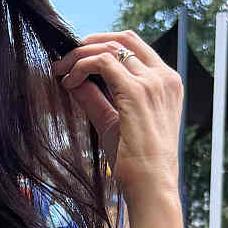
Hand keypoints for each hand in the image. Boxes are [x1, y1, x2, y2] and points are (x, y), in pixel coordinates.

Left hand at [52, 30, 182, 210]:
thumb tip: (72, 82)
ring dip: (79, 56)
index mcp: (166, 82)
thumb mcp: (113, 123)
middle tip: (65, 59)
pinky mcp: (136, 92)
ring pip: (109, 48)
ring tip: (60, 71)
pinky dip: (81, 66)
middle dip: (89, 43)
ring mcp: (152, 82)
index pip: (134, 46)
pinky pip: (102, 62)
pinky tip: (68, 82)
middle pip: (122, 39)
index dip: (103, 44)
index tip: (80, 57)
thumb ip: (95, 99)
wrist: (151, 187)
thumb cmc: (136, 164)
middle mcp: (163, 77)